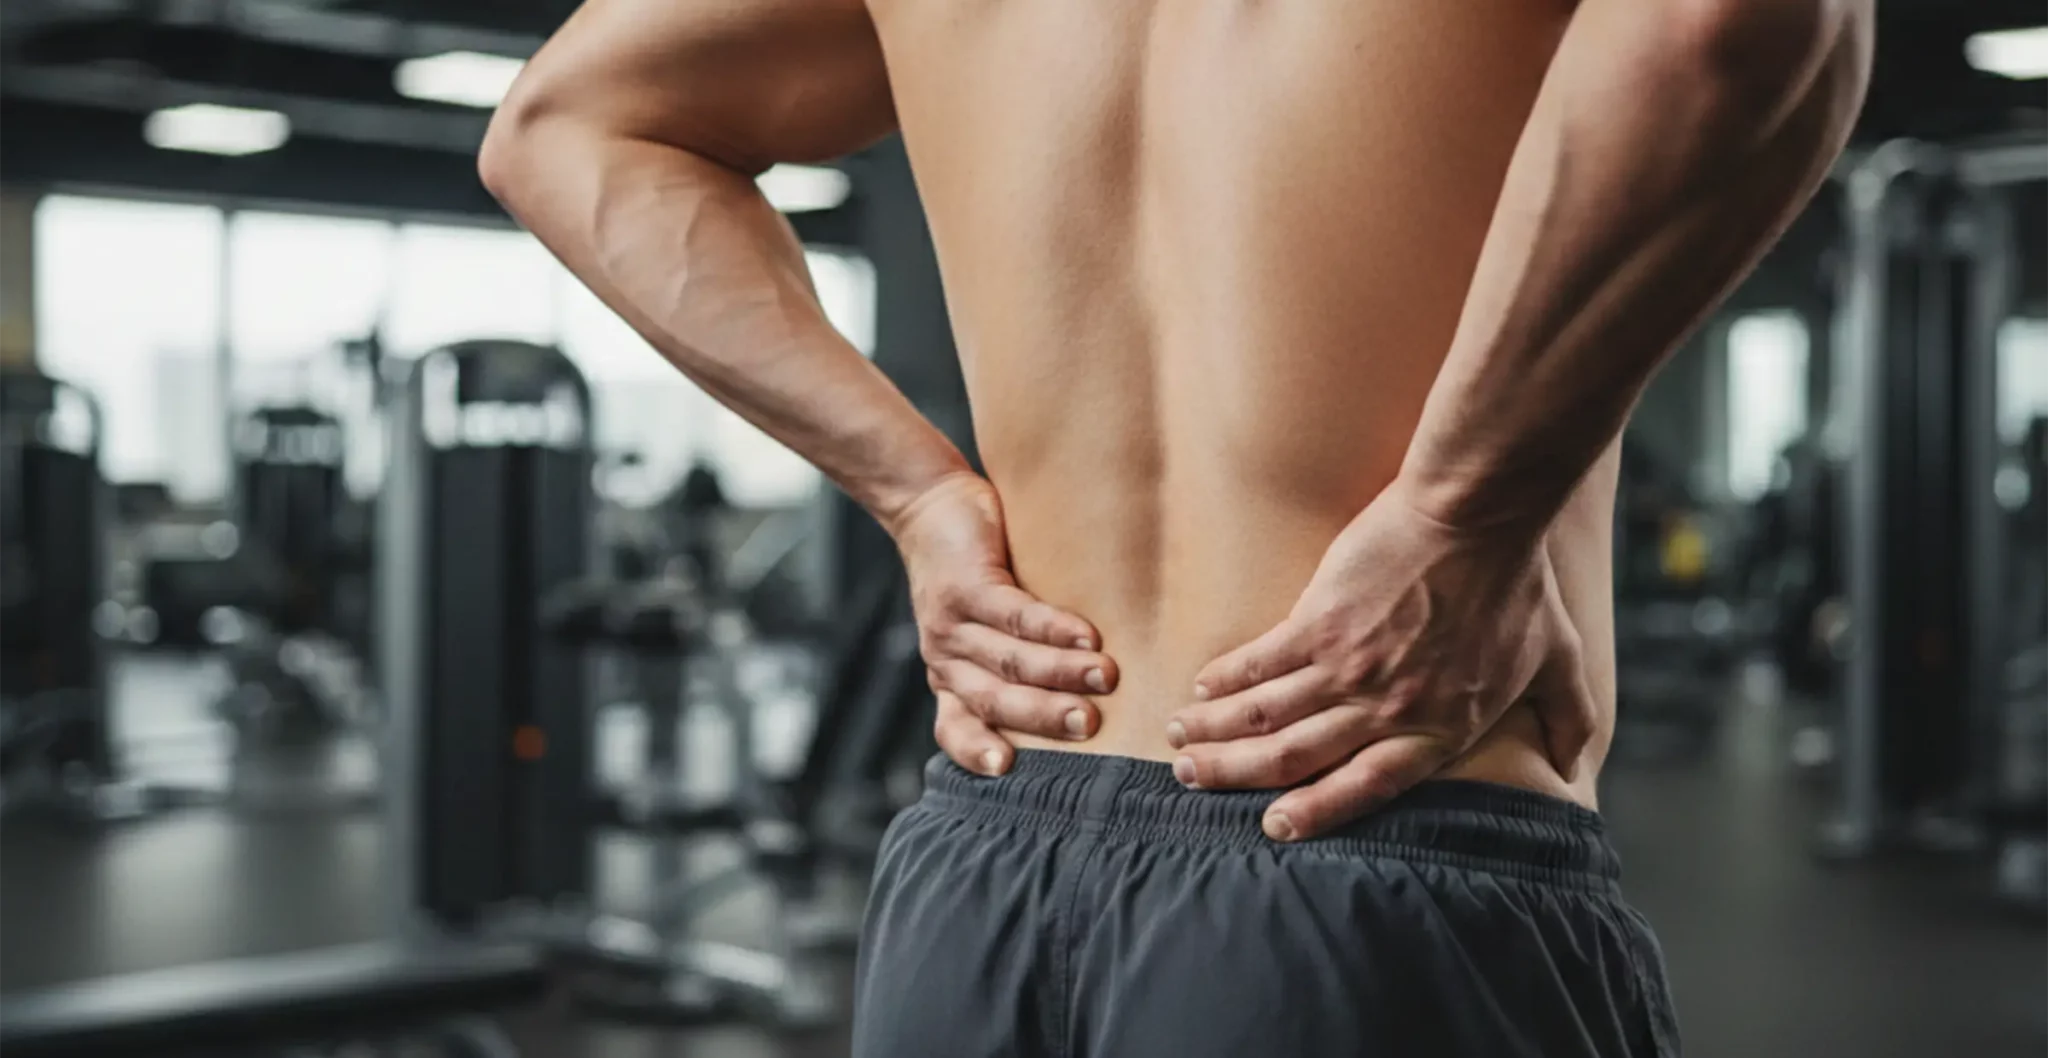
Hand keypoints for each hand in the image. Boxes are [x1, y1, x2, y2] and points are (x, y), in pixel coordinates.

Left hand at [890, 473, 1118, 774]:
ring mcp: (951, 624)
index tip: (1007, 768)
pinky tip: (1084, 634)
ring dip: (1060, 671)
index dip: (976, 751)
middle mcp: (946, 661)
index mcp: (950, 682)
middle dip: (1044, 717)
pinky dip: (1051, 627)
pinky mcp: (965, 586)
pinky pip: (1012, 613)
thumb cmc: (974, 577)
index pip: (955, 729)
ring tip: (1106, 676)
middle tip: (1090, 725)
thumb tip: (1094, 699)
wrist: (930, 508)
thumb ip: (1018, 665)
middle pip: (994, 700)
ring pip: (1008, 659)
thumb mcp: (982, 633)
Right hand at [1166, 483, 1594, 841]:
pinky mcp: (1319, 621)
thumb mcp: (1559, 660)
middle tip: (1195, 779)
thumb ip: (1570, 718)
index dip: (1315, 812)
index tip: (1273, 826)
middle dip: (1236, 777)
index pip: (1366, 789)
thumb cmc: (1520, 583)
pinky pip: (1260, 662)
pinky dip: (1227, 679)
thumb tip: (1579, 767)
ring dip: (1215, 732)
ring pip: (1265, 717)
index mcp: (1438, 728)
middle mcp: (1386, 708)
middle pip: (1296, 759)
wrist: (1478, 512)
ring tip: (1181, 738)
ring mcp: (1347, 667)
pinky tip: (1202, 685)